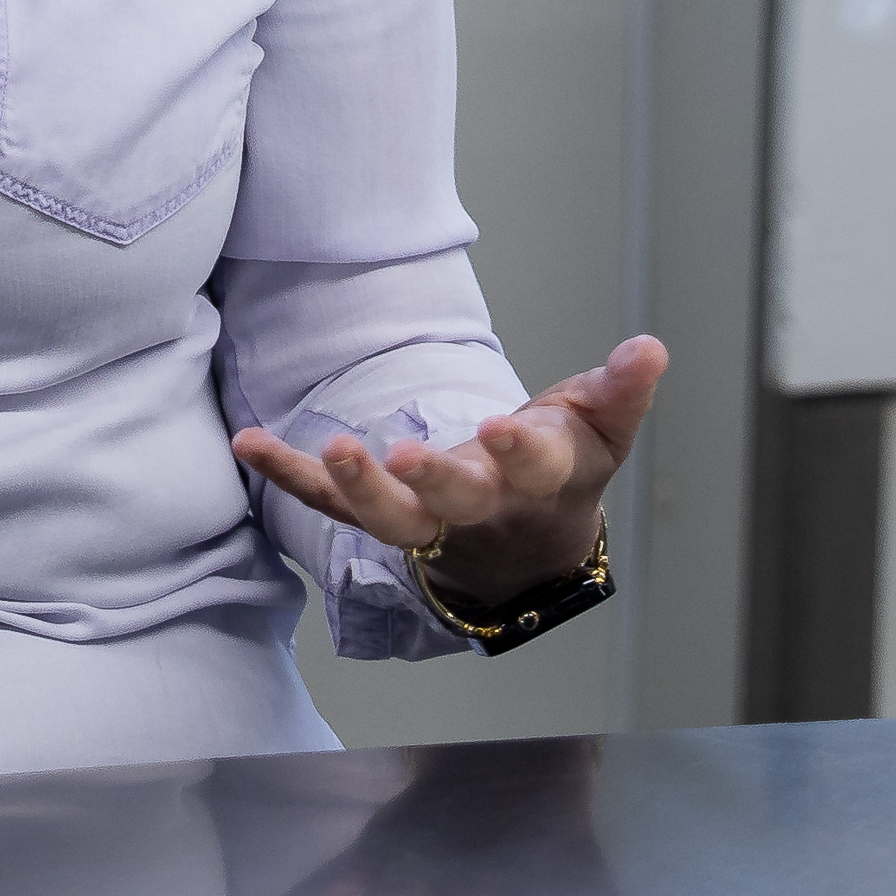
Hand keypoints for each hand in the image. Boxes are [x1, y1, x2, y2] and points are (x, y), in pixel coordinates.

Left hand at [231, 335, 666, 607]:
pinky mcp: (380, 513)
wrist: (525, 547)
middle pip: (452, 504)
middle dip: (430, 482)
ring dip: (356, 490)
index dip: (518, 450)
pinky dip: (285, 475)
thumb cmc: (561, 468)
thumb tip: (649, 348)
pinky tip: (246, 442)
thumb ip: (621, 390)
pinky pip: (326, 503)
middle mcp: (478, 508)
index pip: (532, 467)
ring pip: (388, 520)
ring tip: (335, 452)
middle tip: (403, 457)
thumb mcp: (601, 430)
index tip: (503, 428)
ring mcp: (425, 518)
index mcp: (537, 481)